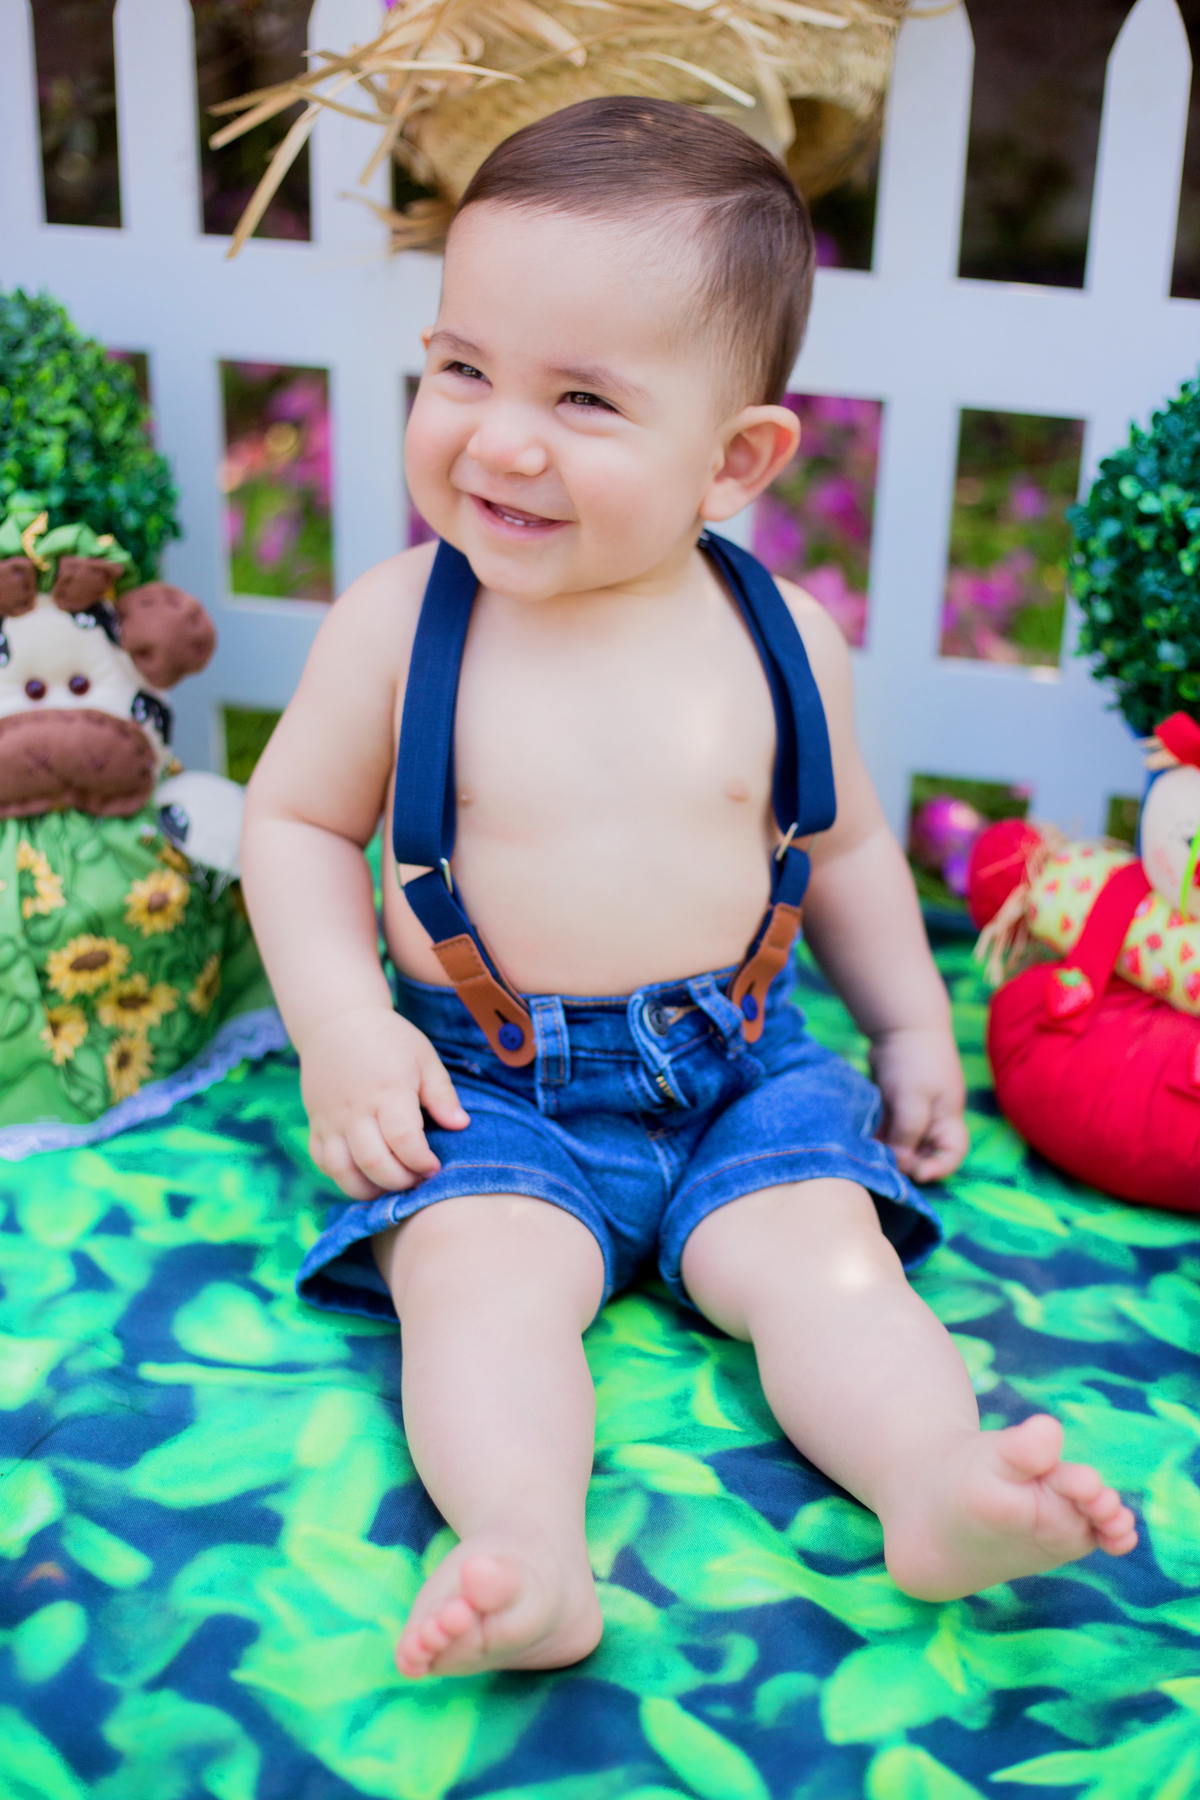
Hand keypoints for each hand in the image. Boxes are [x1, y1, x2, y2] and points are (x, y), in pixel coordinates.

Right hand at [298, 1005, 469, 1199]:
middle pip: (373, 1162)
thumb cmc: (389, 1039)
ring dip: (369, 1189)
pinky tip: (364, 1176)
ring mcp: (330, 1119)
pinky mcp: (315, 1123)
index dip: (421, 1162)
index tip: (434, 1166)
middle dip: (400, 1181)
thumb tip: (461, 1126)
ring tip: (390, 1186)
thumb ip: (442, 1095)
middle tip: (416, 1179)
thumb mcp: (424, 1058)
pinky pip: (322, 1162)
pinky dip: (341, 1177)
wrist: (336, 1021)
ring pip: (342, 1170)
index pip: (403, 1140)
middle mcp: (355, 1109)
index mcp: (388, 1090)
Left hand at [869, 1025, 968, 1183]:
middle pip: (922, 1153)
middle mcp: (932, 1120)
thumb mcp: (912, 1101)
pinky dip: (877, 1135)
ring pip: (900, 1143)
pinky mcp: (893, 1105)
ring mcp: (912, 1112)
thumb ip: (907, 1134)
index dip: (937, 1169)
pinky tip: (862, 1136)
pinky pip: (886, 1129)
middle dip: (904, 1161)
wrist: (899, 1025)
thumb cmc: (914, 1062)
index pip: (952, 1156)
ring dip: (886, 1149)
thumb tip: (899, 1163)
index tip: (916, 1173)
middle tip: (883, 1160)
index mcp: (947, 1120)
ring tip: (868, 1149)